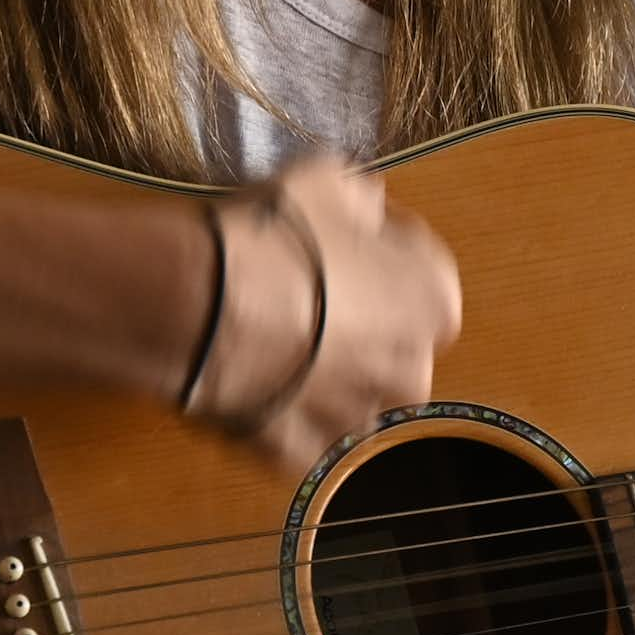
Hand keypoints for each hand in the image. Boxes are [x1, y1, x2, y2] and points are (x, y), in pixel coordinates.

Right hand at [183, 159, 462, 475]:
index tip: (350, 243)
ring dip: (326, 374)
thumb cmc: (275, 238)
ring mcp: (354, 416)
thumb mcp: (327, 183)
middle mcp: (410, 367)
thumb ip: (361, 199)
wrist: (201, 304)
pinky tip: (251, 381)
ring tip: (276, 340)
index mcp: (434, 301)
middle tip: (311, 294)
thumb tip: (365, 206)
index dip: (383, 253)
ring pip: (351, 396)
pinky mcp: (300, 451)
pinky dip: (280, 414)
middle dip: (363, 323)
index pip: (424, 274)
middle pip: (395, 343)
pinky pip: (297, 434)